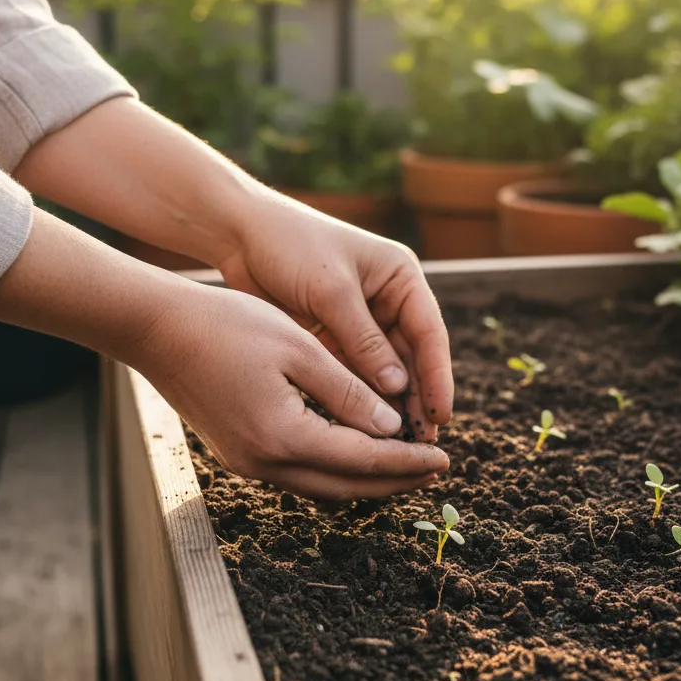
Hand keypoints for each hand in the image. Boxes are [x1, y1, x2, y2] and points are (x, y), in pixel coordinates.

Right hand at [137, 279, 449, 499]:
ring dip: (366, 479)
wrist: (157, 330)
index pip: (364, 461)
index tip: (445, 459)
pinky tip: (356, 450)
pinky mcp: (239, 454)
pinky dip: (335, 468)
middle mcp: (265, 463)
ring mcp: (248, 464)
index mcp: (284, 437)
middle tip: (434, 469)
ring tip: (404, 463)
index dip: (408, 461)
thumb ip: (348, 392)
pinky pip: (299, 474)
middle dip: (394, 481)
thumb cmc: (228, 327)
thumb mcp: (299, 349)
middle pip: (346, 487)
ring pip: (322, 487)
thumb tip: (392, 428)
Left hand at [215, 190, 453, 441]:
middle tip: (421, 442)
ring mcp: (361, 322)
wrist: (241, 234)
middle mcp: (387, 301)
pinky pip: (354, 374)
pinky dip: (360, 400)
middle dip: (416, 399)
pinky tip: (363, 429)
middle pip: (411, 358)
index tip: (440, 414)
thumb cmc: (291, 245)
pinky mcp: (333, 337)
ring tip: (396, 445)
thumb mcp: (331, 291)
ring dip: (389, 405)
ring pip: (384, 372)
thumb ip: (364, 340)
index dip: (437, 377)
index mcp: (400, 278)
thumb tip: (397, 388)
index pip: (429, 334)